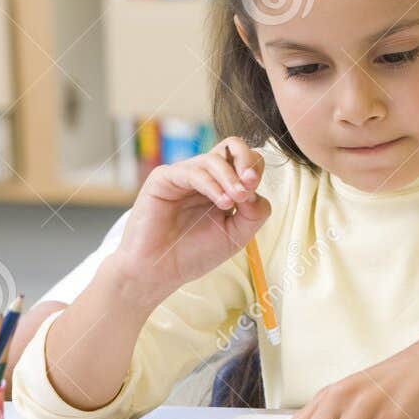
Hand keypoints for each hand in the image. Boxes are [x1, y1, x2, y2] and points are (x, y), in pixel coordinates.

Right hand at [112, 138, 269, 303]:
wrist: (160, 272)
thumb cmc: (195, 253)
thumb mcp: (237, 234)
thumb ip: (255, 212)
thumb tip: (257, 191)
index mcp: (223, 186)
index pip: (246, 161)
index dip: (255, 170)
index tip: (254, 193)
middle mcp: (204, 176)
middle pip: (232, 146)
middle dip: (247, 162)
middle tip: (249, 186)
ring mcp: (183, 176)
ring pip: (214, 159)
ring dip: (230, 178)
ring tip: (233, 202)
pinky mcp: (163, 179)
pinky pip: (192, 172)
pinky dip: (211, 184)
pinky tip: (221, 202)